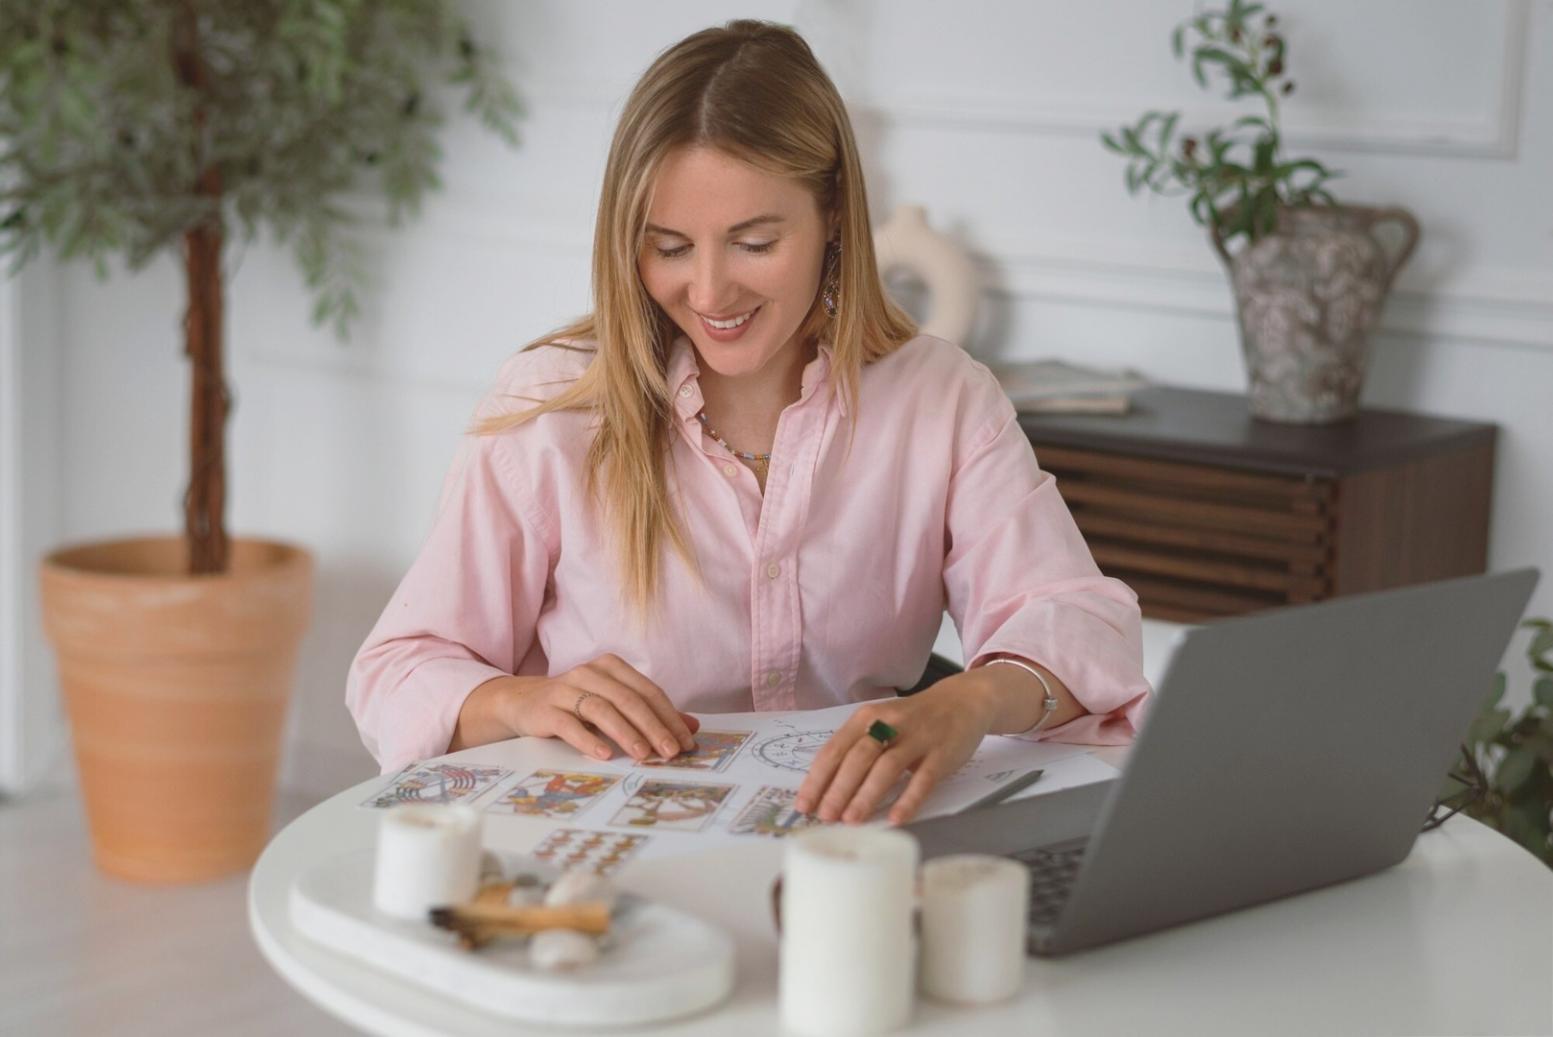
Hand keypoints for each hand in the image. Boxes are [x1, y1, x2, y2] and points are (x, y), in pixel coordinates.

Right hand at [486, 655, 699, 762]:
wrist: (523, 701)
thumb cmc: (576, 704)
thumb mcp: (614, 704)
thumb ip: (651, 713)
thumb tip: (692, 728)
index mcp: (612, 667)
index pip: (648, 691)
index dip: (670, 717)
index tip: (687, 742)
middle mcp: (590, 672)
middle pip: (629, 699)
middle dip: (653, 727)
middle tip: (671, 752)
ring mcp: (566, 689)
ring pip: (602, 709)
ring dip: (626, 733)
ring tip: (643, 755)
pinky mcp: (546, 709)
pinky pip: (570, 724)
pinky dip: (589, 739)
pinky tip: (605, 754)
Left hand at [794, 676, 996, 825]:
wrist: (963, 700)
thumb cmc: (914, 719)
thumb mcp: (881, 722)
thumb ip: (857, 747)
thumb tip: (826, 787)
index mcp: (867, 717)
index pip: (835, 749)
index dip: (818, 778)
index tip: (804, 804)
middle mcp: (890, 724)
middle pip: (858, 758)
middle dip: (838, 789)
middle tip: (825, 816)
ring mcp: (917, 738)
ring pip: (887, 767)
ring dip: (866, 795)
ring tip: (851, 820)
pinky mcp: (941, 753)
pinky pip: (923, 779)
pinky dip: (908, 800)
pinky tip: (895, 818)